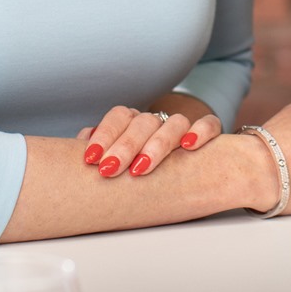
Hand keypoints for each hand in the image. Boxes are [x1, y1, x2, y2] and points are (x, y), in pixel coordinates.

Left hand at [78, 99, 223, 177]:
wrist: (183, 174)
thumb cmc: (136, 171)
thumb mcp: (116, 163)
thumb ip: (101, 152)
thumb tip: (80, 146)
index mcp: (134, 122)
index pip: (119, 116)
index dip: (105, 135)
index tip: (90, 159)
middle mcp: (158, 121)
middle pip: (144, 122)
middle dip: (125, 146)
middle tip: (110, 169)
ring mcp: (184, 127)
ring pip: (175, 123)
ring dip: (157, 144)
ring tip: (141, 168)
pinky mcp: (209, 134)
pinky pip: (210, 124)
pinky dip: (201, 131)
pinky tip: (188, 146)